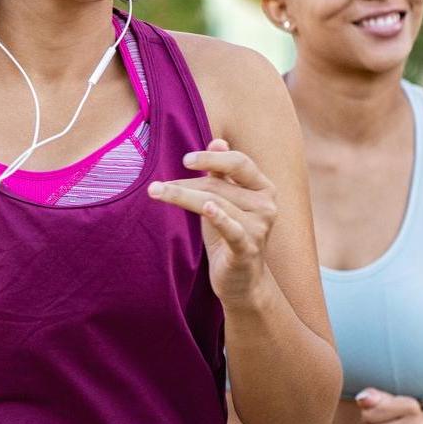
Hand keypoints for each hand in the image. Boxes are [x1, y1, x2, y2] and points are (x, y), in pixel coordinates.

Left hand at [148, 138, 278, 305]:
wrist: (242, 282)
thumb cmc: (229, 235)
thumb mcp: (225, 201)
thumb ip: (222, 174)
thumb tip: (217, 142)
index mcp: (263, 188)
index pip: (239, 163)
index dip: (212, 159)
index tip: (185, 160)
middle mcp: (266, 205)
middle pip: (219, 186)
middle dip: (185, 185)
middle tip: (156, 186)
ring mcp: (259, 227)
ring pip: (215, 203)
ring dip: (182, 197)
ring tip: (157, 192)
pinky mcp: (247, 248)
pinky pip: (232, 229)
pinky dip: (220, 218)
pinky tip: (208, 208)